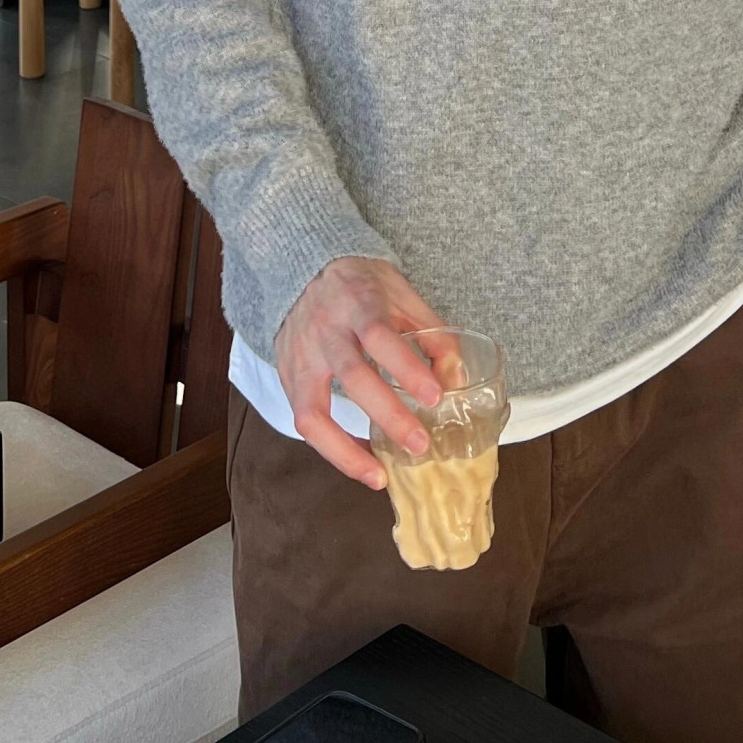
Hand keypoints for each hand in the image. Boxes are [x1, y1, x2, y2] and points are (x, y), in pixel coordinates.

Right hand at [275, 256, 444, 488]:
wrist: (305, 267)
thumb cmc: (361, 284)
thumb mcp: (402, 294)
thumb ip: (431, 334)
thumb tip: (455, 380)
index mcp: (357, 302)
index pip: (379, 335)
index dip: (406, 368)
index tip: (435, 396)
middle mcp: (324, 329)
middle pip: (352, 376)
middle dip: (387, 414)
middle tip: (419, 444)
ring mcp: (300, 355)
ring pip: (312, 410)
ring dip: (345, 449)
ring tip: (378, 475)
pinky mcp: (286, 375)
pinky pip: (304, 419)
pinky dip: (330, 446)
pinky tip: (359, 460)